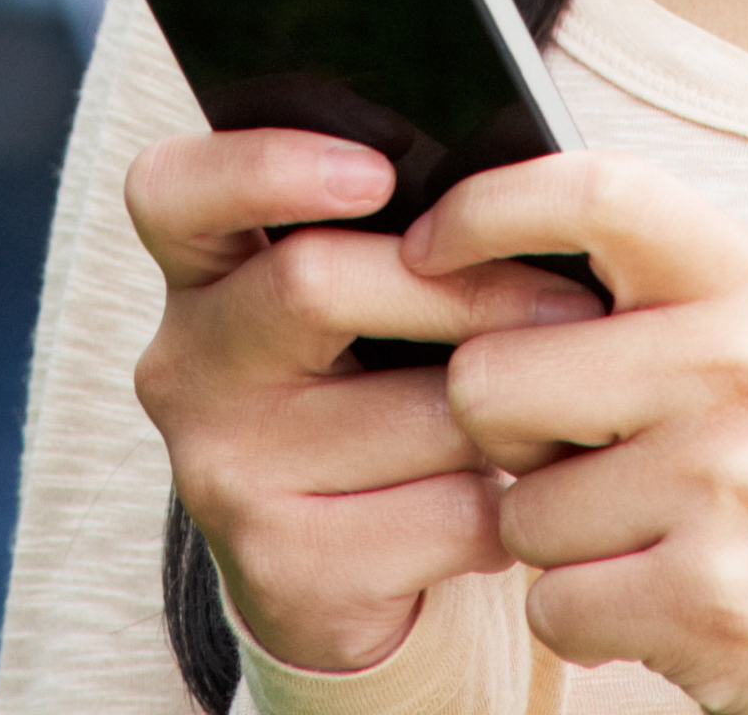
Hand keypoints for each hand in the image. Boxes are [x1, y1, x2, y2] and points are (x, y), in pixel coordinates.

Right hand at [127, 128, 615, 677]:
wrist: (328, 581)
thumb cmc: (369, 394)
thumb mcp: (356, 308)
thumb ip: (396, 241)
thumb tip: (516, 201)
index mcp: (198, 274)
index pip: (173, 191)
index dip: (264, 167)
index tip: (376, 171)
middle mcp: (186, 369)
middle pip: (315, 284)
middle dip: (469, 290)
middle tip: (574, 303)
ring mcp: (223, 476)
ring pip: (418, 414)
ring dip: (512, 417)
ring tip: (546, 417)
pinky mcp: (287, 570)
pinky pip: (449, 514)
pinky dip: (507, 507)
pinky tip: (504, 504)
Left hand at [413, 154, 747, 714]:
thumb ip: (635, 280)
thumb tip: (459, 248)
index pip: (597, 193)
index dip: (488, 209)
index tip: (428, 247)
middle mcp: (747, 366)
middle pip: (494, 377)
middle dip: (502, 429)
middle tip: (577, 449)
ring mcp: (733, 485)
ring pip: (519, 509)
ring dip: (552, 535)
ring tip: (639, 526)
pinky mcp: (713, 598)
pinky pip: (553, 603)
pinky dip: (581, 613)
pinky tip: (649, 592)